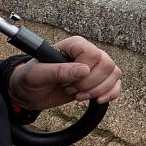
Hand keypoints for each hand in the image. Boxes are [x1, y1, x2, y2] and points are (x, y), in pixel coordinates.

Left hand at [7, 37, 122, 110]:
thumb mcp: (37, 75)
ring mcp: (95, 67)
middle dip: (90, 84)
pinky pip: (116, 84)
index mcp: (74, 45)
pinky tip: (97, 101)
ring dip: (97, 90)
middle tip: (70, 89)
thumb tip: (83, 70)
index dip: (84, 71)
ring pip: (114, 74)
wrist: (30, 93)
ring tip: (78, 95)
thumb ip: (58, 71)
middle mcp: (88, 53)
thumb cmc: (30, 79)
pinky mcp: (99, 81)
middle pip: (107, 65)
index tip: (66, 80)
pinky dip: (110, 94)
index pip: (94, 54)